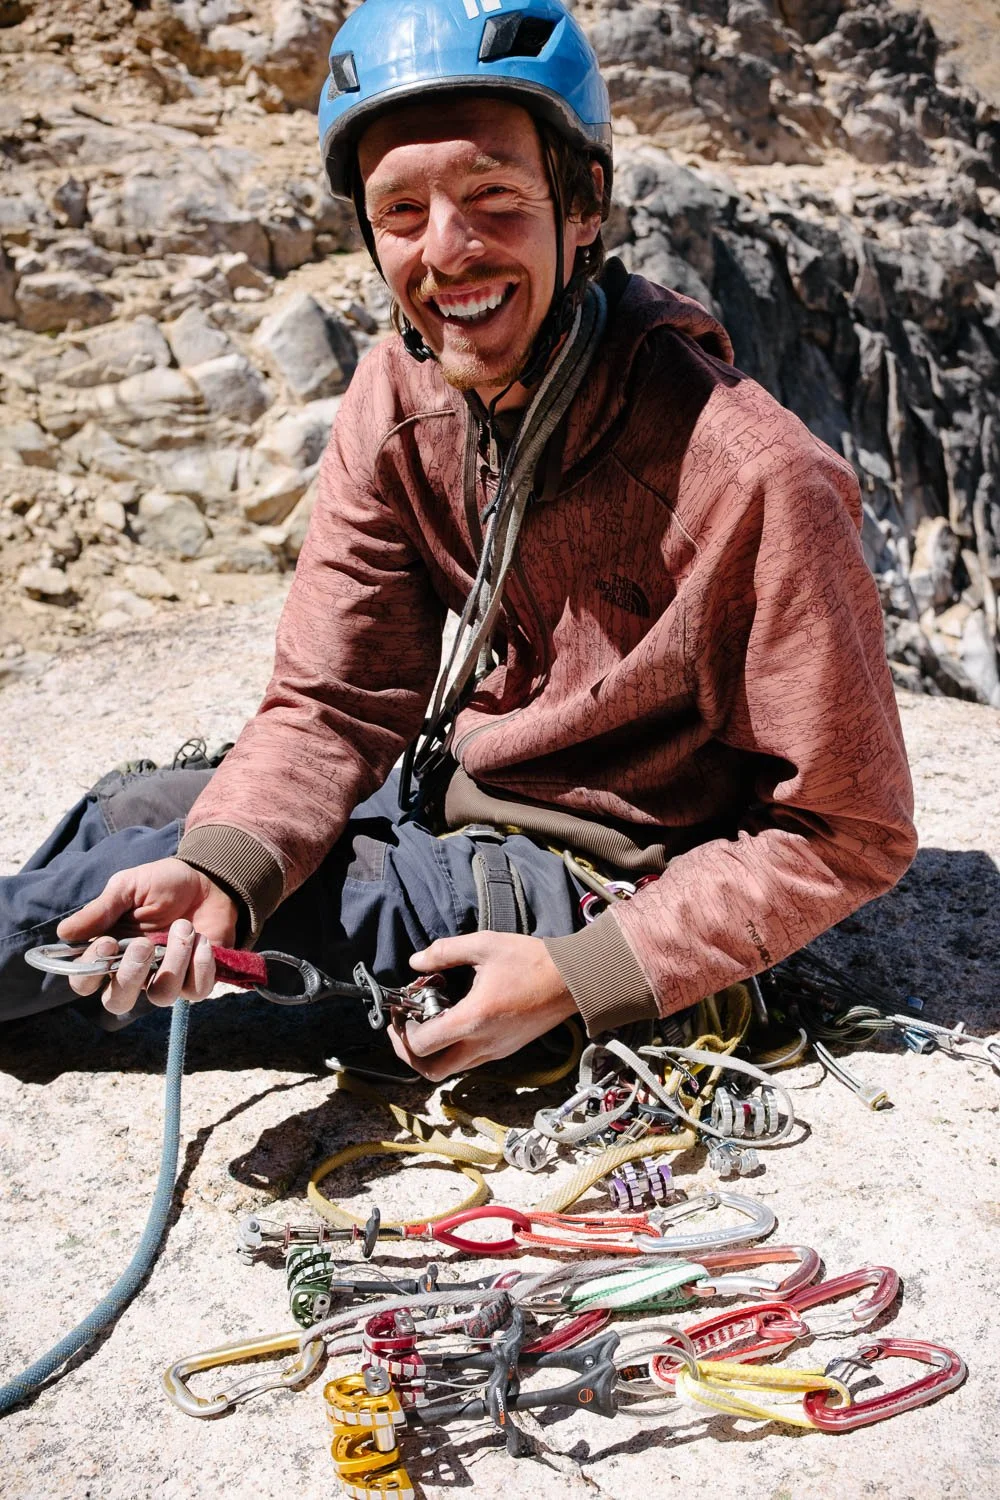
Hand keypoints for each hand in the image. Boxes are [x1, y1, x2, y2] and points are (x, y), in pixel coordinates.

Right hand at [55, 857, 238, 1013]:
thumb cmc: (161, 884)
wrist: (207, 879)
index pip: (84, 981)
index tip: (107, 943)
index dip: (90, 970)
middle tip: (144, 945)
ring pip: (161, 997)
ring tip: (184, 928)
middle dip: (130, 976)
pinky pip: (195, 991)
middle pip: (117, 1002)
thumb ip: (100, 911)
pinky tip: (203, 940)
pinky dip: (201, 966)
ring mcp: (165, 978)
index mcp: (108, 953)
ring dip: (174, 963)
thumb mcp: (127, 888)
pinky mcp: (196, 980)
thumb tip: (64, 933)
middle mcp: (134, 973)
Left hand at [387, 932, 576, 1080]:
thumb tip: (416, 961)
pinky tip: (452, 1023)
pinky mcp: (505, 1050)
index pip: (423, 1044)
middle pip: (431, 1071)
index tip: (401, 1011)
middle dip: (409, 1054)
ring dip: (431, 1055)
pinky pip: (469, 1062)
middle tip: (403, 1029)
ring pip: (450, 1071)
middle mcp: (482, 1044)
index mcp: (473, 1019)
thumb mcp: (485, 945)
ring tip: (425, 1026)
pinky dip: (451, 1051)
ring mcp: (495, 1051)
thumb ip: (445, 952)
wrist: (571, 980)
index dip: (402, 1031)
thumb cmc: (531, 961)